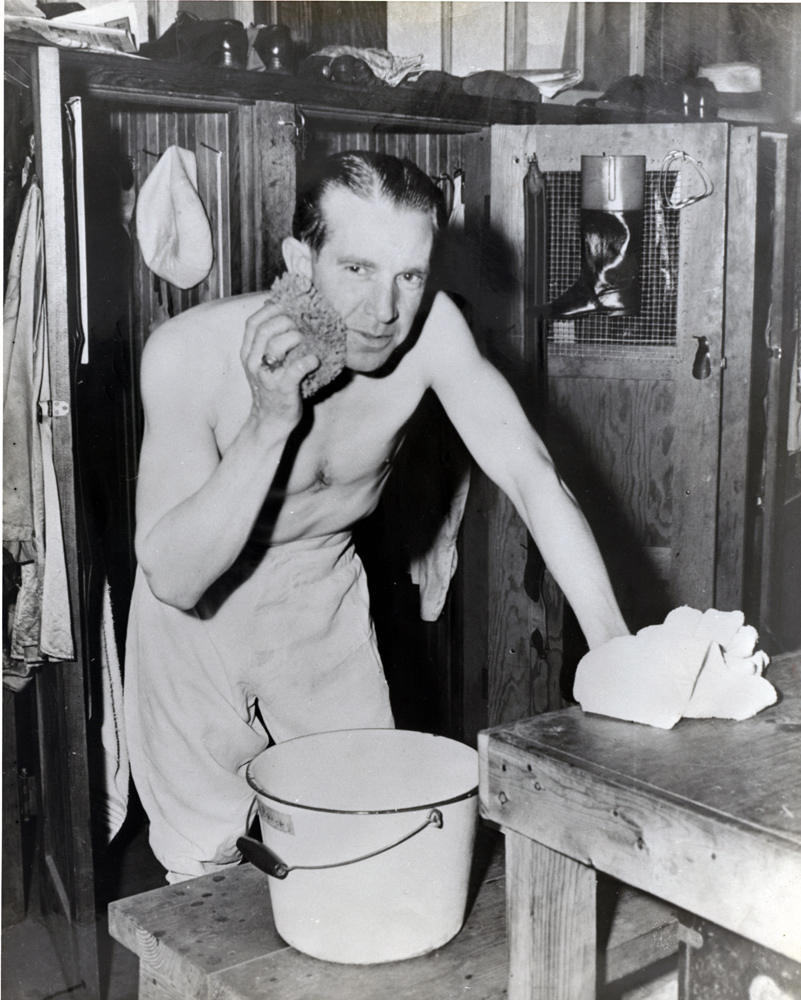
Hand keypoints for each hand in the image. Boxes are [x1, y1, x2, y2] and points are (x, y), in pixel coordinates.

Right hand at [240, 300, 319, 425]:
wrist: (270, 422)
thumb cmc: (271, 389)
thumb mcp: (261, 364)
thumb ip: (266, 343)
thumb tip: (283, 315)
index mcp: (248, 353)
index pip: (253, 322)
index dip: (270, 309)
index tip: (287, 307)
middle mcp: (254, 363)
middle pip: (266, 330)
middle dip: (286, 321)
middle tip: (300, 325)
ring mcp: (267, 376)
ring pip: (277, 346)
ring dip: (296, 338)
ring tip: (306, 341)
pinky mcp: (283, 389)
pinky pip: (296, 369)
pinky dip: (308, 361)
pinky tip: (314, 360)